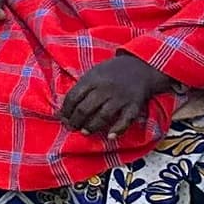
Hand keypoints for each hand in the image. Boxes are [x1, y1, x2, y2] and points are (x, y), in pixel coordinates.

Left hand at [57, 52, 175, 136]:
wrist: (141, 67)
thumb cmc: (112, 71)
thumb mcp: (94, 72)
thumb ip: (82, 87)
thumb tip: (65, 107)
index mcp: (92, 79)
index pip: (73, 97)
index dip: (65, 110)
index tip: (62, 118)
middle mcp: (105, 89)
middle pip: (85, 109)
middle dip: (75, 121)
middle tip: (72, 127)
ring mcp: (120, 98)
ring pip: (103, 116)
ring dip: (91, 126)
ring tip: (85, 132)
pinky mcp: (134, 106)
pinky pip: (126, 120)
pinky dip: (118, 129)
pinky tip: (110, 136)